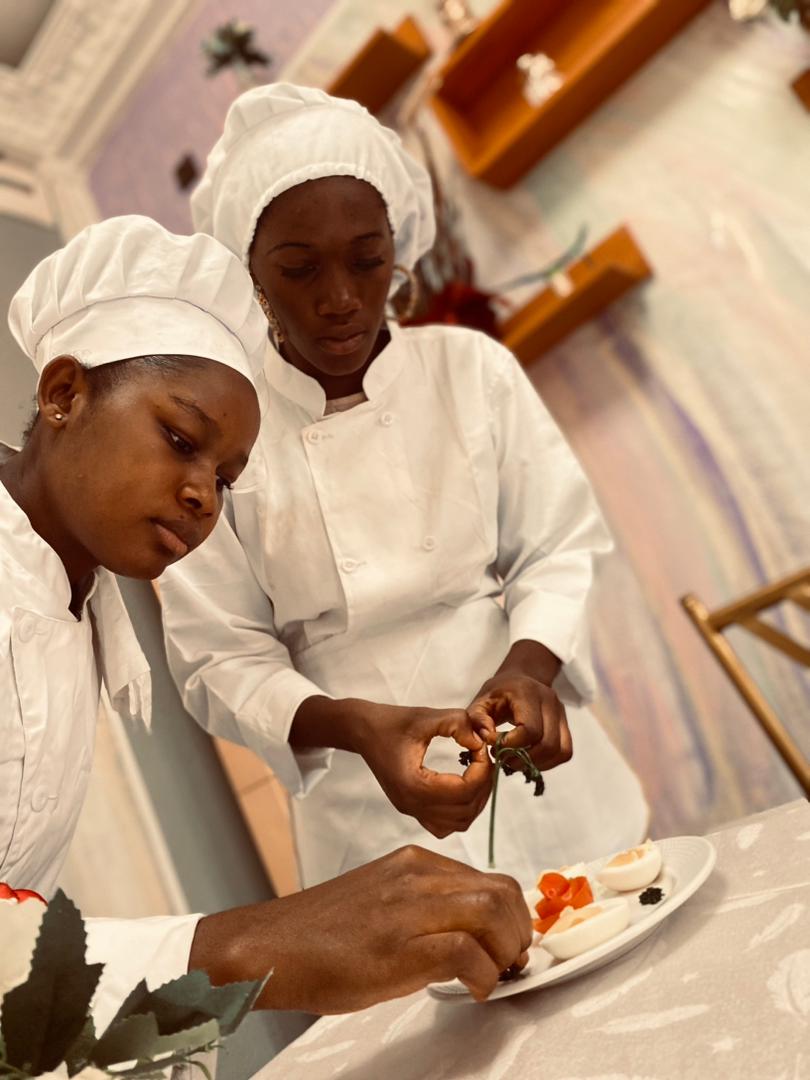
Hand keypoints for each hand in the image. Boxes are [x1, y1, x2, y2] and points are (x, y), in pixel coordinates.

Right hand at [191, 846, 532, 1011]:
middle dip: (519, 932)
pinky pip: (465, 950)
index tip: (509, 945)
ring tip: (494, 976)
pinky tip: (471, 989)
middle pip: (502, 890)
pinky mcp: (399, 944)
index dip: (511, 917)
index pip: (489, 878)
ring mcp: (408, 907)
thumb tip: (470, 936)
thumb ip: (423, 906)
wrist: (270, 945)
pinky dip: (482, 974)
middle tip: (511, 964)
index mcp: (414, 863)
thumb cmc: (319, 934)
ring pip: (492, 910)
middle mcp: (416, 875)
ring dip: (506, 951)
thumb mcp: (381, 901)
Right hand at [355, 704, 493, 837]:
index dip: (482, 770)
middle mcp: (411, 804)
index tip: (483, 748)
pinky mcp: (411, 808)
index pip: (464, 790)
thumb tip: (482, 741)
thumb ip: (459, 724)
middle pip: (465, 811)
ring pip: (458, 824)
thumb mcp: (427, 716)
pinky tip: (462, 785)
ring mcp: (410, 810)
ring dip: (475, 800)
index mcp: (413, 784)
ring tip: (477, 772)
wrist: (363, 729)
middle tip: (484, 759)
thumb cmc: (392, 721)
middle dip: (483, 785)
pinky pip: (444, 825)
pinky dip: (460, 811)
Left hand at [468, 673, 571, 771]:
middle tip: (504, 759)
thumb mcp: (480, 701)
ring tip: (515, 760)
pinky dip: (547, 762)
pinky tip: (529, 759)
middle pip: (547, 743)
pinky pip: (564, 752)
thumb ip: (476, 719)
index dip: (511, 745)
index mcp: (527, 693)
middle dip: (523, 759)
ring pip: (559, 750)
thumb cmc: (498, 693)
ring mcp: (561, 713)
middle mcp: (550, 702)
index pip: (529, 729)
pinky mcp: (565, 724)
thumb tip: (487, 738)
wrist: (520, 680)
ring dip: (536, 763)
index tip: (493, 746)